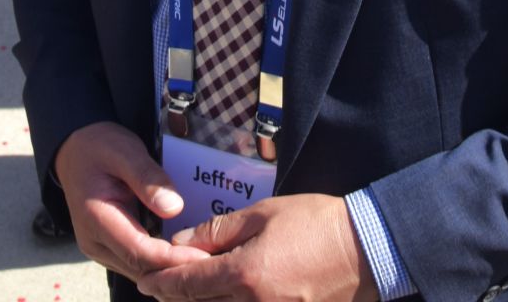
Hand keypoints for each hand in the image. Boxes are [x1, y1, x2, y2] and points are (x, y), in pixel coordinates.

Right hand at [53, 121, 201, 283]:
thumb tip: (174, 208)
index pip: (138, 251)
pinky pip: (137, 260)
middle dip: (176, 269)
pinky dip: (161, 260)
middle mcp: (96, 243)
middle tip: (215, 263)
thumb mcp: (126, 152)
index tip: (204, 258)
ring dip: (170, 269)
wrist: (76, 150)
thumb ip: (147, 178)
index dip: (172, 259)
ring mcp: (101, 248)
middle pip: (140, 268)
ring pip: (139, 270)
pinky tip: (187, 253)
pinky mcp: (110, 246)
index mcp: (97, 220)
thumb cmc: (101, 147)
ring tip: (207, 261)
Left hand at [138, 194, 378, 301]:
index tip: (144, 280)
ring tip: (188, 292)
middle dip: (175, 297)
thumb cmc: (315, 222)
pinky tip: (225, 295)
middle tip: (159, 285)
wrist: (363, 247)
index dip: (161, 283)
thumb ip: (219, 231)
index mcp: (243, 275)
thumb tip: (181, 243)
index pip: (187, 285)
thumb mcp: (265, 214)